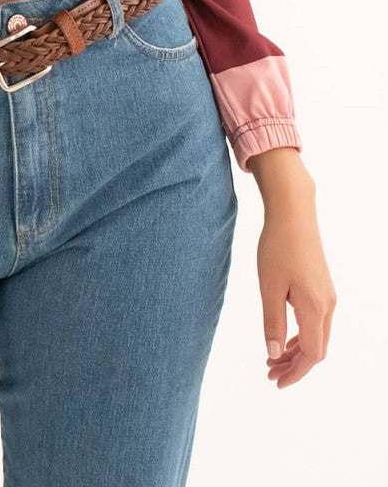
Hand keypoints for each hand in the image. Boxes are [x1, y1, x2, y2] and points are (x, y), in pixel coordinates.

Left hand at [257, 193, 336, 388]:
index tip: (276, 383)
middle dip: (294, 366)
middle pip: (316, 349)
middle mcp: (328, 305)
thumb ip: (272, 323)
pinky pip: (316, 322)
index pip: (311, 354)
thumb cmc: (278, 247)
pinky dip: (300, 335)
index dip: (295, 373)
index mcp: (315, 308)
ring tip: (272, 359)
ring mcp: (327, 296)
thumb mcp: (269, 287)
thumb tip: (273, 355)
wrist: (293, 214)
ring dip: (296, 351)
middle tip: (269, 373)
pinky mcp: (322, 288)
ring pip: (317, 336)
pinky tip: (284, 338)